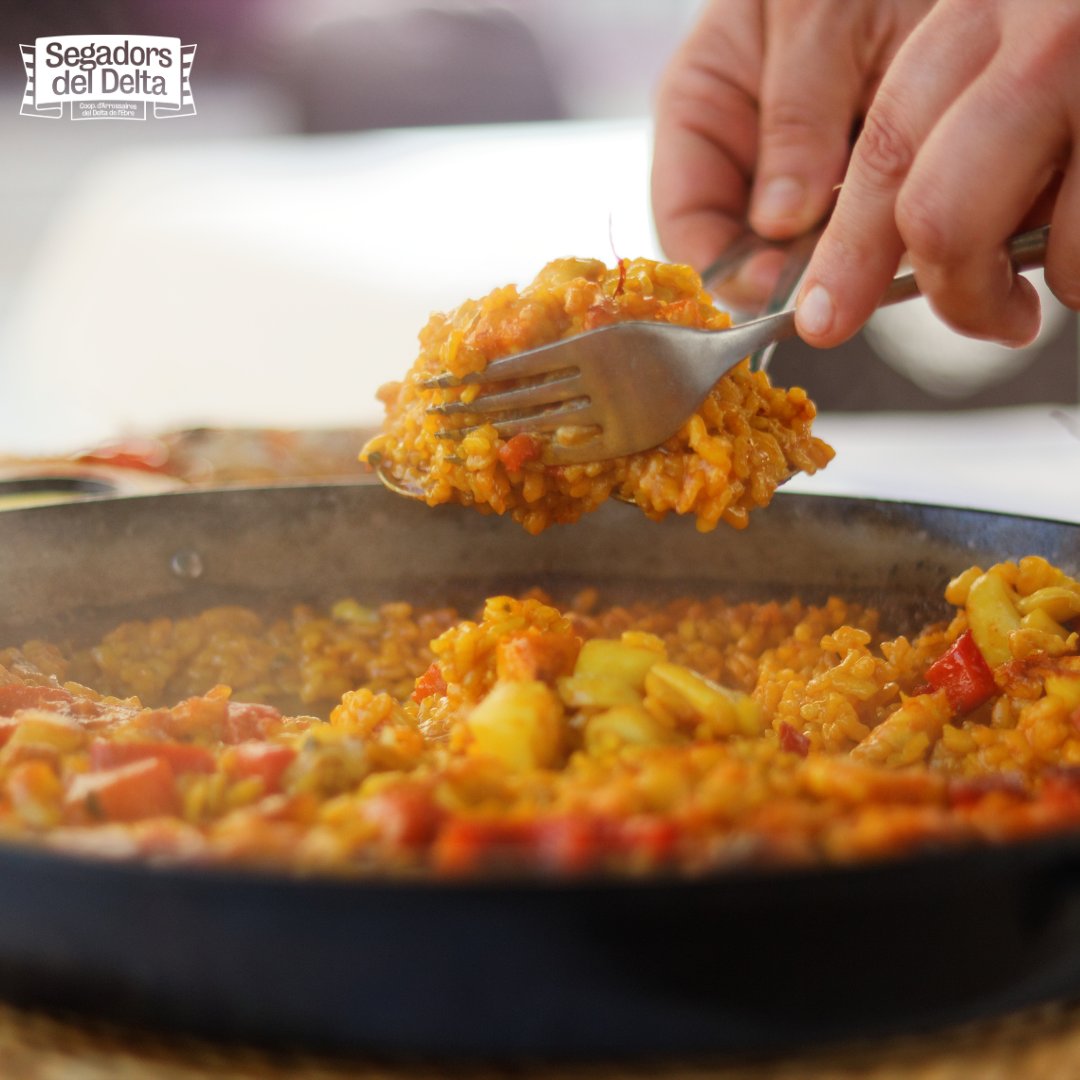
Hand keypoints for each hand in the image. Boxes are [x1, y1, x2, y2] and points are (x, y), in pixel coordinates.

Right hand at [652, 0, 931, 296]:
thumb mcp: (818, 18)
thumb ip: (795, 119)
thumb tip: (777, 223)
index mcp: (700, 109)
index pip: (684, 222)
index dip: (723, 267)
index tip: (777, 288)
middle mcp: (743, 152)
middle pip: (742, 252)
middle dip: (786, 276)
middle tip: (839, 286)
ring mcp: (800, 174)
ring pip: (800, 255)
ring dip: (837, 264)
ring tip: (879, 253)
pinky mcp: (858, 183)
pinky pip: (854, 237)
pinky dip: (877, 243)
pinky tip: (902, 232)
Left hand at [796, 0, 1079, 348]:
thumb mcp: (1038, 46)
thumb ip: (969, 123)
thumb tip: (904, 246)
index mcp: (986, 4)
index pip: (887, 146)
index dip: (849, 249)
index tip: (823, 317)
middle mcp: (1051, 24)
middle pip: (938, 211)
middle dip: (953, 293)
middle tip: (987, 319)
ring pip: (1053, 250)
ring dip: (1068, 278)